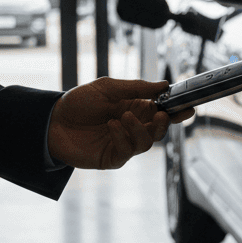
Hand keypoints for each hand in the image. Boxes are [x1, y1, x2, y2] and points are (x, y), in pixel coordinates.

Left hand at [48, 77, 193, 169]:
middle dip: (164, 122)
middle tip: (160, 113)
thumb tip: (164, 84)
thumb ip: (136, 88)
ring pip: (147, 142)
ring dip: (139, 129)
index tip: (189, 107)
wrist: (52, 121)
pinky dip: (122, 137)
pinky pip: (127, 151)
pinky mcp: (113, 157)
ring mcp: (124, 144)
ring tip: (123, 117)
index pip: (163, 111)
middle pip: (160, 129)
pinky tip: (111, 126)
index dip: (178, 110)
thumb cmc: (78, 103)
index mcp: (135, 108)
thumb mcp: (108, 87)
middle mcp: (133, 127)